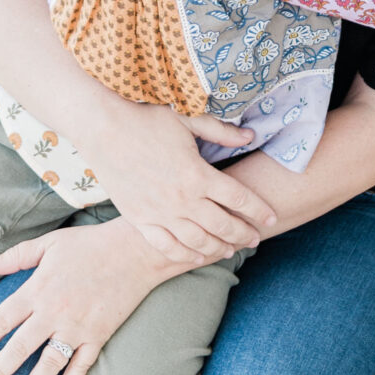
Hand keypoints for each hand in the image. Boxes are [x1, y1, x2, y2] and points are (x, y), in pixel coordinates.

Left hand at [0, 218, 170, 374]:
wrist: (135, 250)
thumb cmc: (89, 244)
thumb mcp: (49, 243)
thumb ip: (16, 256)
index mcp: (38, 289)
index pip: (3, 318)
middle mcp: (54, 312)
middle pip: (20, 347)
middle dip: (0, 370)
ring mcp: (77, 327)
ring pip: (50, 363)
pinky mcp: (99, 336)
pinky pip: (82, 365)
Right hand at [86, 102, 274, 263]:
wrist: (102, 128)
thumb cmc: (146, 118)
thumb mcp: (188, 120)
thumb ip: (221, 132)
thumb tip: (251, 135)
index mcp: (198, 174)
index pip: (239, 198)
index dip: (259, 210)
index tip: (272, 218)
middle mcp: (183, 199)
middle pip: (223, 225)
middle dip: (243, 234)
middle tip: (255, 239)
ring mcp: (160, 212)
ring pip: (197, 241)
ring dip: (218, 247)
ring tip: (230, 250)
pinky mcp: (139, 218)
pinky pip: (166, 245)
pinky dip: (184, 254)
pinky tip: (195, 256)